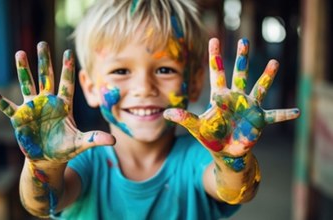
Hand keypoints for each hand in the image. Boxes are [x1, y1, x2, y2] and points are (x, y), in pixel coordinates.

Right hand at [0, 42, 114, 161]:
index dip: (67, 69)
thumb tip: (114, 139)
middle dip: (44, 61)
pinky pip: (8, 107)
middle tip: (42, 43)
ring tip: (20, 53)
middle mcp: (47, 103)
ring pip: (27, 85)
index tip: (69, 52)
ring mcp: (32, 109)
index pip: (66, 83)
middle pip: (46, 78)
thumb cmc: (66, 149)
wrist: (49, 159)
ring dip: (23, 71)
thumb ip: (95, 139)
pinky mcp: (19, 119)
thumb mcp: (81, 143)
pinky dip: (0, 101)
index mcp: (63, 105)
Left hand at [164, 38, 299, 155]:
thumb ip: (184, 118)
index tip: (214, 40)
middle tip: (243, 41)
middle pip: (239, 74)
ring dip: (266, 76)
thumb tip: (166, 112)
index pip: (217, 73)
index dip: (215, 58)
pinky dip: (284, 114)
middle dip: (241, 59)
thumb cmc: (210, 137)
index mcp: (220, 97)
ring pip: (259, 88)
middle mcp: (236, 98)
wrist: (225, 152)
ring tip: (274, 62)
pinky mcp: (259, 120)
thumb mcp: (196, 127)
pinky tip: (296, 112)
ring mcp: (249, 107)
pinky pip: (274, 116)